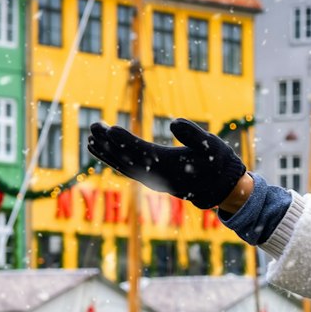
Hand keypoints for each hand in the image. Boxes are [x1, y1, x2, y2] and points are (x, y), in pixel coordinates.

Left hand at [86, 118, 245, 209]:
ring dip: (106, 152)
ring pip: (123, 166)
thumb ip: (193, 133)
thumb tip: (174, 122)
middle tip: (93, 125)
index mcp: (171, 167)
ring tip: (90, 137)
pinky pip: (126, 170)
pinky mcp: (151, 180)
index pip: (143, 153)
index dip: (125, 141)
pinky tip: (100, 150)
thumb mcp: (211, 145)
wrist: (220, 189)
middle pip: (128, 159)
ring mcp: (153, 181)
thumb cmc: (217, 163)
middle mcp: (158, 177)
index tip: (110, 129)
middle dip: (109, 142)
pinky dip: (112, 160)